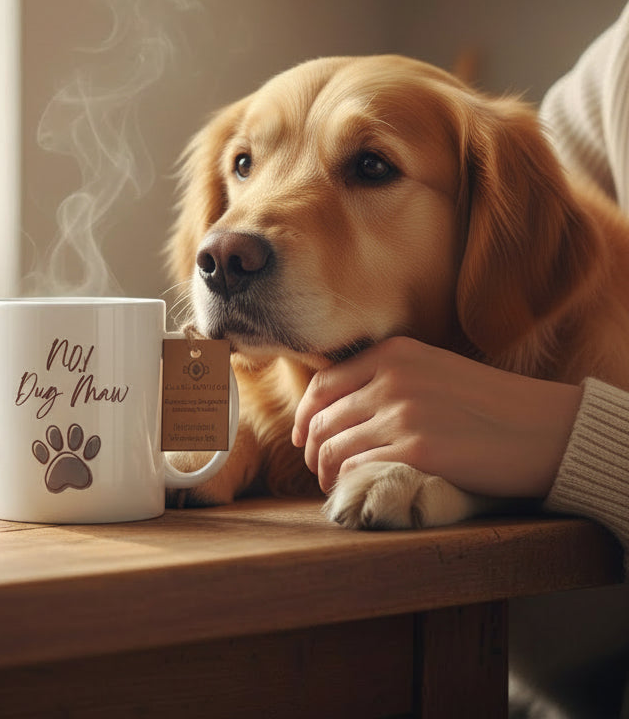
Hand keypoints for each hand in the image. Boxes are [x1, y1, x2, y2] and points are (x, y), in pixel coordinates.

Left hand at [291, 336, 581, 499]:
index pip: (323, 385)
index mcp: (393, 354)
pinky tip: (354, 492)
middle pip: (324, 420)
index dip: (305, 416)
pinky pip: (360, 469)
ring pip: (335, 447)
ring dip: (326, 472)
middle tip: (316, 469)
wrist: (544, 428)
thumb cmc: (490, 403)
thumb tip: (340, 406)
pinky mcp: (418, 451)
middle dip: (312, 450)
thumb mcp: (433, 369)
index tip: (302, 438)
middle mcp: (392, 379)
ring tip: (334, 486)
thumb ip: (388, 377)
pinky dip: (349, 483)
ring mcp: (403, 415)